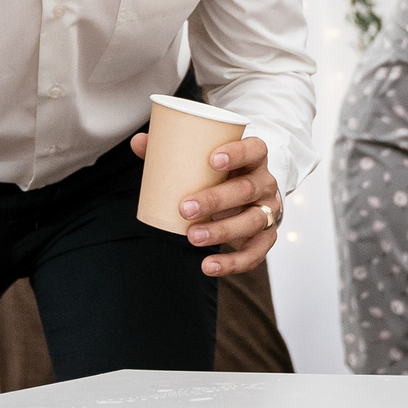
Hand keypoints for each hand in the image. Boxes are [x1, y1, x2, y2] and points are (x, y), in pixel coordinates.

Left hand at [130, 130, 281, 275]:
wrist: (249, 196)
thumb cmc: (219, 172)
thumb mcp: (204, 158)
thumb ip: (172, 149)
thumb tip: (138, 141)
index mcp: (254, 158)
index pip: (255, 150)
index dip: (237, 153)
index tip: (212, 159)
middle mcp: (266, 183)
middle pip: (247, 189)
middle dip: (216, 200)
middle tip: (184, 208)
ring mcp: (269, 211)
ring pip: (252, 221)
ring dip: (221, 231)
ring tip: (191, 237)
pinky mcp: (266, 237)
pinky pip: (255, 253)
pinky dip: (232, 263)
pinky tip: (208, 265)